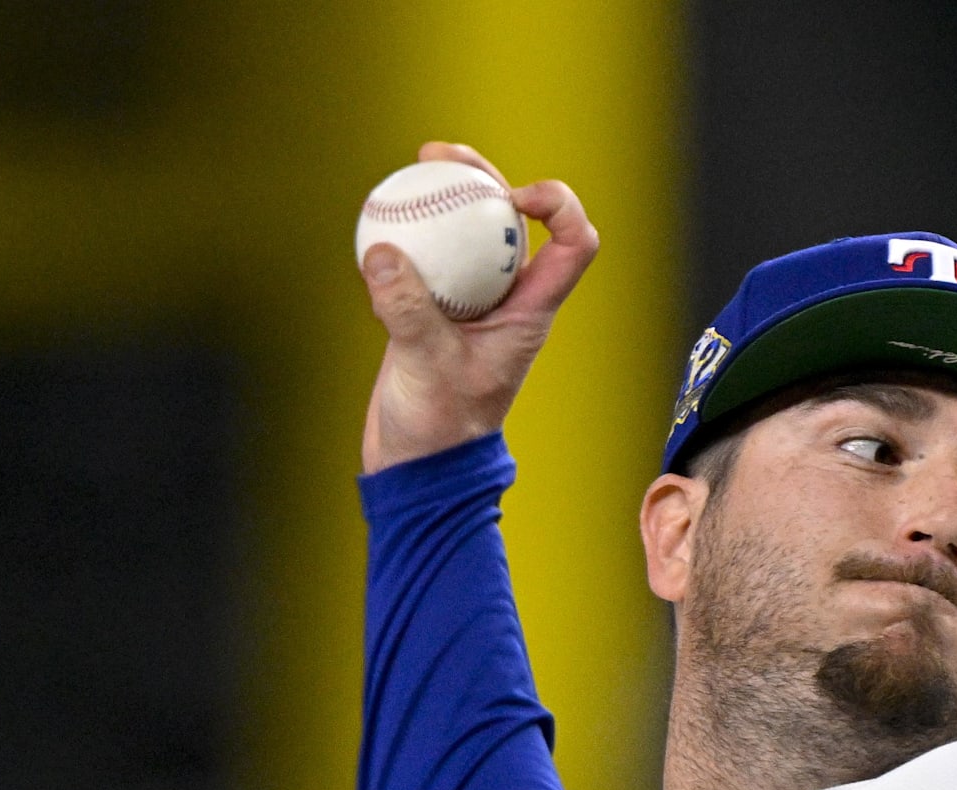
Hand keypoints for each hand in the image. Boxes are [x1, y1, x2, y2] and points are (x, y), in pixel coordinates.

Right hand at [361, 141, 599, 473]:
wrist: (417, 467)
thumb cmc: (439, 428)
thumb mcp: (424, 365)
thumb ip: (405, 309)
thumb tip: (382, 249)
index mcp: (531, 312)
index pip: (574, 245)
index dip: (559, 205)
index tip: (512, 196)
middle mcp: (508, 301)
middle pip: (514, 222)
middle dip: (487, 178)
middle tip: (443, 154)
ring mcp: (471, 304)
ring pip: (471, 233)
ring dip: (450, 194)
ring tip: (418, 163)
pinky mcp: (435, 310)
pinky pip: (433, 255)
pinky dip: (415, 229)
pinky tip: (384, 216)